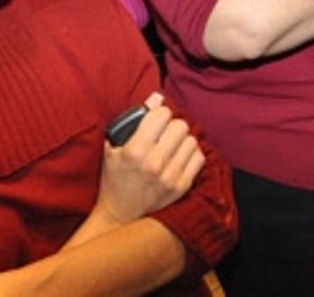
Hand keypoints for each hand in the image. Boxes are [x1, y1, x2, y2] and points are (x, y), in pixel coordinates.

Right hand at [93, 94, 204, 227]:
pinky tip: (179, 158)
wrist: (120, 215)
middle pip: (180, 125)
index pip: (163, 114)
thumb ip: (133, 120)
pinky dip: (191, 155)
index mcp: (135, 150)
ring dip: (182, 141)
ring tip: (171, 147)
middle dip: (172, 126)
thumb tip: (157, 98)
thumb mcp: (114, 147)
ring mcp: (170, 176)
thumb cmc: (115, 178)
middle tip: (164, 134)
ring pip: (192, 140)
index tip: (155, 121)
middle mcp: (155, 163)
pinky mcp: (181, 187)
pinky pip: (199, 158)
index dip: (159, 114)